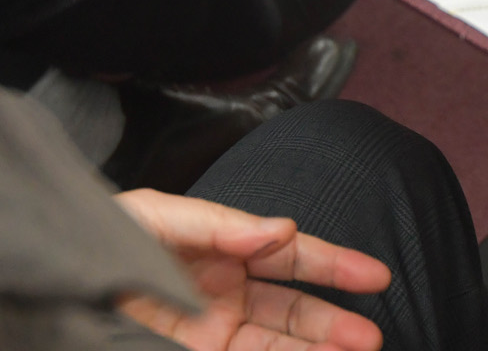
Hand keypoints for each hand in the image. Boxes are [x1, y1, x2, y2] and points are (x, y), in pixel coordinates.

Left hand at [114, 188, 391, 350]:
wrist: (44, 287)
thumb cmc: (97, 242)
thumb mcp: (154, 219)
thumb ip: (219, 224)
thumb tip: (281, 230)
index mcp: (220, 249)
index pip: (289, 257)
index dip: (334, 265)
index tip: (373, 276)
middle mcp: (222, 293)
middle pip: (292, 308)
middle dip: (332, 323)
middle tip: (368, 338)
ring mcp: (209, 332)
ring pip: (276, 344)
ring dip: (316, 350)